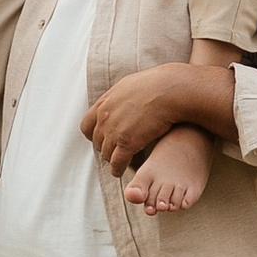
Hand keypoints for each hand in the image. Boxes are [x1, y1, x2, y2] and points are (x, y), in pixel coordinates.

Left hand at [83, 64, 219, 172]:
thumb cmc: (155, 85)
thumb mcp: (128, 85)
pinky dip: (117, 169)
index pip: (87, 125)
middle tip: (114, 151)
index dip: (94, 134)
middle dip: (105, 147)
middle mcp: (105, 117)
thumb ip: (119, 97)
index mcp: (104, 103)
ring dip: (112, 158)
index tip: (102, 138)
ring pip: (106, 153)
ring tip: (120, 162)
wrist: (169, 90)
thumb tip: (119, 100)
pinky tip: (121, 171)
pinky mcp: (127, 143)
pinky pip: (116, 162)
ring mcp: (114, 131)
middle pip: (97, 141)